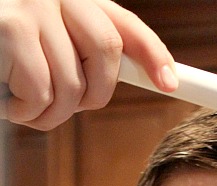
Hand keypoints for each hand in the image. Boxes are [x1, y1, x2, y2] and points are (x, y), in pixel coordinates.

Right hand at [0, 0, 176, 129]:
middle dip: (94, 96)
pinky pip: (41, 92)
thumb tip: (103, 85)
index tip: (170, 82)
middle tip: (62, 109)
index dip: (152, 53)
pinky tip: (6, 102)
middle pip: (107, 54)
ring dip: (50, 113)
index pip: (122, 24)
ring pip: (72, 84)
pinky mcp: (9, 27)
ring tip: (22, 106)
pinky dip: (25, 111)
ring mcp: (31, 5)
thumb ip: (73, 51)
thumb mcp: (37, 41)